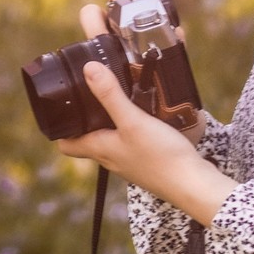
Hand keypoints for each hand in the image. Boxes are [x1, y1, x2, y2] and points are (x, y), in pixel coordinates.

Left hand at [58, 0, 233, 229]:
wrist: (193, 184)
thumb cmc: (161, 158)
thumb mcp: (133, 121)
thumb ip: (110, 96)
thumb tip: (88, 69)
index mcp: (101, 149)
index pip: (67, 144)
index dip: (59, 127)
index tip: (59, 106)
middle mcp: (112, 157)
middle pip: (89, 137)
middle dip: (87, 116)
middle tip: (90, 91)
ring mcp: (131, 160)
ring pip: (112, 137)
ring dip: (111, 119)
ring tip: (118, 94)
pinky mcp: (149, 159)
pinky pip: (133, 140)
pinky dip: (133, 125)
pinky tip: (146, 112)